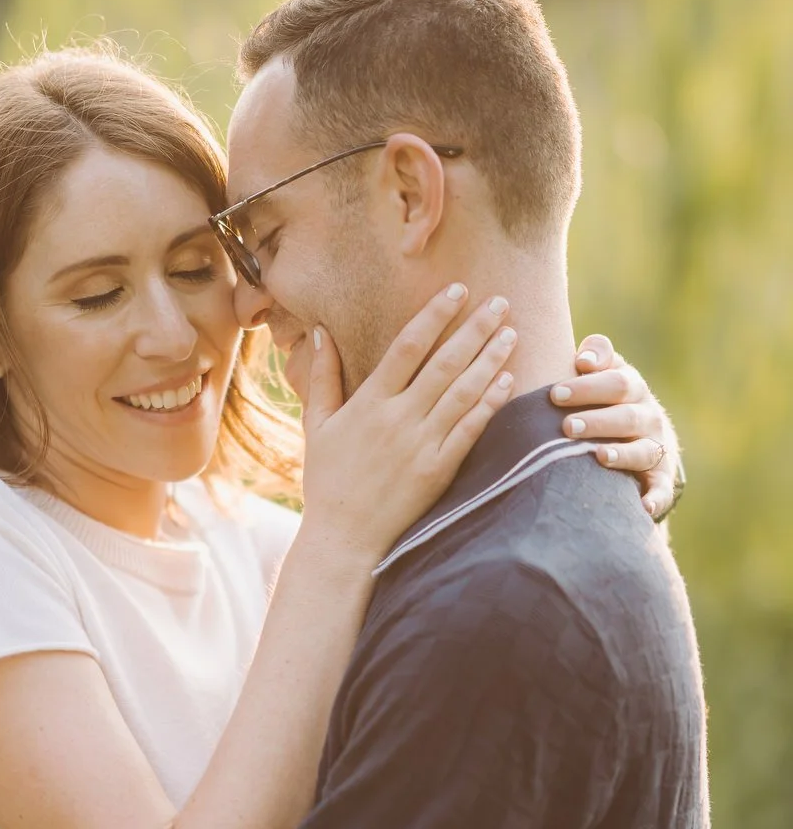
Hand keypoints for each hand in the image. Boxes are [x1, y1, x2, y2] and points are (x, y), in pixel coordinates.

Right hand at [299, 284, 517, 564]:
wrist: (343, 538)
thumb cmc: (327, 482)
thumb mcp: (317, 426)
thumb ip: (322, 378)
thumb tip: (319, 332)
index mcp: (369, 403)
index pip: (408, 346)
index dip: (434, 315)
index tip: (457, 290)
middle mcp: (398, 419)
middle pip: (444, 363)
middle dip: (475, 328)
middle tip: (500, 301)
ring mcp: (421, 445)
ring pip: (463, 392)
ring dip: (491, 358)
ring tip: (511, 332)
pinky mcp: (439, 471)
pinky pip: (470, 430)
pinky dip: (490, 403)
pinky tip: (507, 380)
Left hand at [550, 336, 683, 519]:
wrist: (646, 437)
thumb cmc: (609, 401)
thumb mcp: (607, 372)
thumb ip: (597, 356)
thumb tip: (584, 358)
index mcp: (633, 389)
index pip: (615, 382)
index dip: (587, 387)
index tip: (555, 393)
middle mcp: (648, 416)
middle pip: (626, 416)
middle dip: (597, 421)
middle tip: (567, 427)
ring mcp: (656, 447)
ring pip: (642, 451)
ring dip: (622, 454)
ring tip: (599, 456)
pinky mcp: (661, 478)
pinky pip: (661, 490)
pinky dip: (655, 499)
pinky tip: (643, 507)